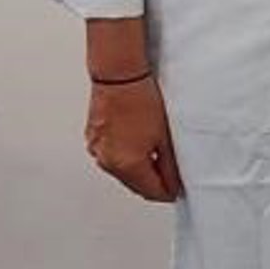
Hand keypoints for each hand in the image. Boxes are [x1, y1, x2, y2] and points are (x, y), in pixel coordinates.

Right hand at [84, 76, 183, 201]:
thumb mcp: (164, 137)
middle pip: (135, 185)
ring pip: (122, 172)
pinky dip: (124, 156)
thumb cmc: (141, 99)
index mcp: (128, 165)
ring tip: (154, 153)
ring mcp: (98, 151)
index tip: (176, 189)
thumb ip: (169, 166)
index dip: (168, 192)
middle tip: (169, 174)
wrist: (119, 76)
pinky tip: (136, 142)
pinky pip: (111, 157)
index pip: (152, 192)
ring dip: (138, 169)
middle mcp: (109, 162)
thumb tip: (173, 183)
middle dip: (153, 182)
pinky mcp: (93, 140)